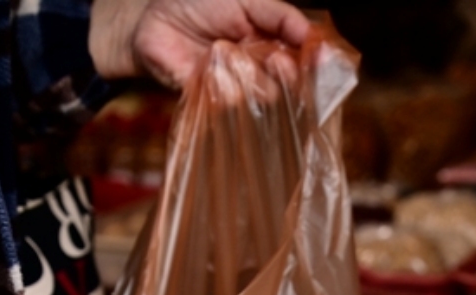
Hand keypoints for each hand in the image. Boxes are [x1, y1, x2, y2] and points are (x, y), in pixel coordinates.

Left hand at [89, 0, 309, 85]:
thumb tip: (313, 35)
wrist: (153, 22)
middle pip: (292, 84)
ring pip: (266, 95)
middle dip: (288, 73)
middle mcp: (261, 69)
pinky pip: (233, 101)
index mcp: (272, 43)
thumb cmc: (199, 5)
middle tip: (277, 60)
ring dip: (252, 74)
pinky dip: (225, 81)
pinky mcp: (217, 104)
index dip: (315, 60)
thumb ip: (281, 16)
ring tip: (229, 52)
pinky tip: (211, 63)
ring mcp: (241, 90)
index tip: (323, 57)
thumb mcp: (247, 0)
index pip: (304, 58)